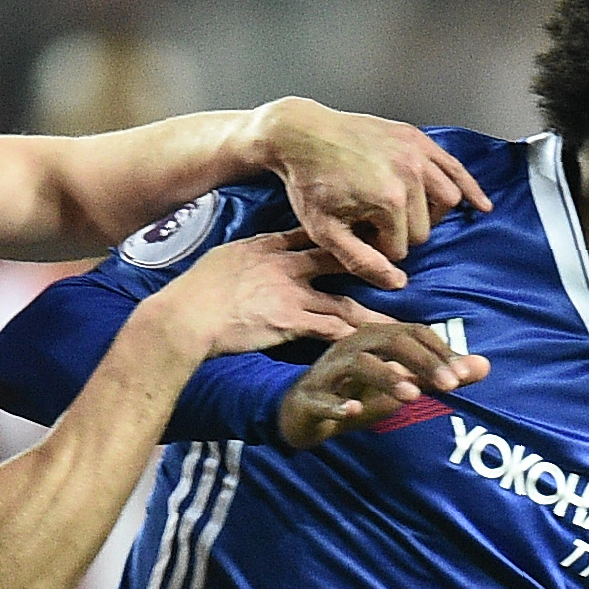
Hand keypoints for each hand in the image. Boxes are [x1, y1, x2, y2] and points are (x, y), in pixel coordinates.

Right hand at [139, 233, 379, 359]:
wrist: (184, 316)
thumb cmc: (195, 291)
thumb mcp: (223, 258)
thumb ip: (247, 254)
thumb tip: (252, 253)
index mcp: (269, 246)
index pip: (316, 237)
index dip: (345, 239)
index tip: (368, 241)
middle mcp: (286, 265)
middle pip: (341, 263)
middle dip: (373, 269)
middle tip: (402, 279)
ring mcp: (292, 293)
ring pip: (346, 304)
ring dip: (375, 317)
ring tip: (404, 328)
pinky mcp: (290, 322)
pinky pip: (332, 332)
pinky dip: (355, 342)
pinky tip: (376, 352)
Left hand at [252, 100, 491, 289]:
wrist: (301, 134)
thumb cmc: (309, 182)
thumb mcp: (325, 232)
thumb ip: (362, 262)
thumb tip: (397, 284)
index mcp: (388, 199)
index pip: (402, 247)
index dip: (380, 249)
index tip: (359, 236)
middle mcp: (410, 174)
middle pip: (424, 227)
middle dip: (401, 232)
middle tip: (373, 224)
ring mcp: (417, 154)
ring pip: (447, 201)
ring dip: (430, 215)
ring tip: (408, 216)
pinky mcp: (417, 139)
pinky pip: (455, 167)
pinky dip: (471, 188)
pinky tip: (483, 205)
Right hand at [278, 323, 492, 449]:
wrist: (305, 413)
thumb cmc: (357, 393)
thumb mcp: (403, 386)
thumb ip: (439, 375)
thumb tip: (485, 365)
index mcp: (377, 338)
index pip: (414, 333)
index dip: (440, 351)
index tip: (465, 375)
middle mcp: (353, 346)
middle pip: (391, 341)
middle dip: (423, 361)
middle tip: (450, 385)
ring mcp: (329, 371)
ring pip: (358, 364)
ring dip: (386, 377)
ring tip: (411, 395)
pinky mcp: (311, 397)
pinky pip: (323, 397)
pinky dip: (339, 403)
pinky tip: (353, 410)